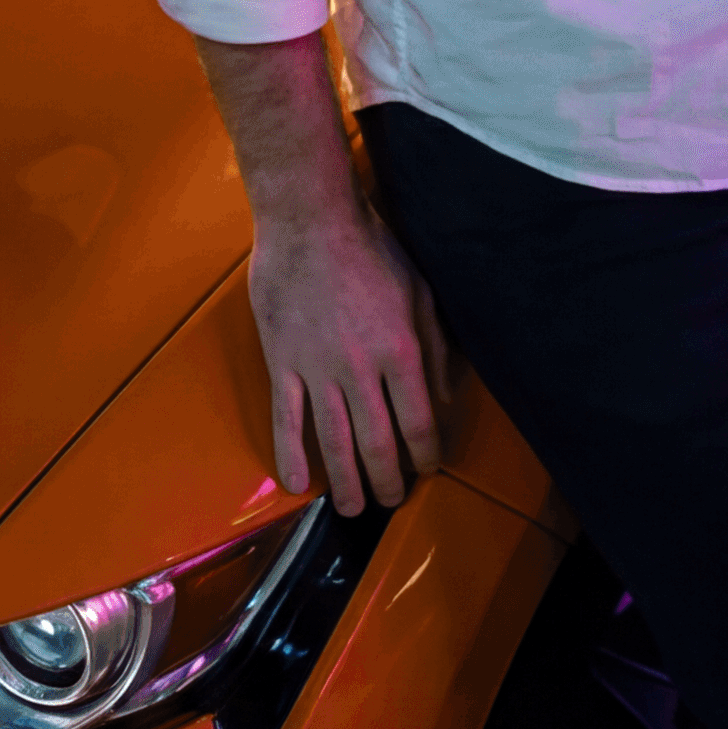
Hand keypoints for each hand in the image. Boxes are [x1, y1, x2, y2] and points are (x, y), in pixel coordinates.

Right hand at [191, 26, 456, 516]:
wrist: (310, 220)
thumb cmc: (372, 250)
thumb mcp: (421, 294)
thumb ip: (436, 349)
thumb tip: (444, 397)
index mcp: (402, 353)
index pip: (419, 423)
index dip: (426, 455)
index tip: (428, 468)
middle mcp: (360, 371)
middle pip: (378, 444)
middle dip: (388, 482)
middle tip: (391, 501)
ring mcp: (317, 370)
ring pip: (333, 442)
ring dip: (346, 483)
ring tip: (353, 508)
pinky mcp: (283, 363)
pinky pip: (286, 419)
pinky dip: (290, 455)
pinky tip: (297, 485)